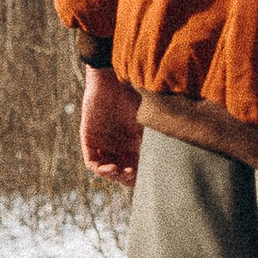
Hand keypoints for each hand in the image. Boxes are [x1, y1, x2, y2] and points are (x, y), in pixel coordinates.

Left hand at [80, 64, 142, 184]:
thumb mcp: (147, 123)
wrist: (113, 79)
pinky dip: (101, 169)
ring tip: (122, 172)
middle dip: (126, 178)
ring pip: (106, 170)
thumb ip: (152, 141)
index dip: (140, 176)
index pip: (135, 168)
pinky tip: (112, 168)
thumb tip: (168, 163)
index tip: (147, 177)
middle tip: (133, 175)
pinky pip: (92, 161)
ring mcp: (102, 143)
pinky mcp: (89, 139)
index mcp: (132, 142)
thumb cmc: (134, 96)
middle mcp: (117, 145)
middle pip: (120, 172)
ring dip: (114, 175)